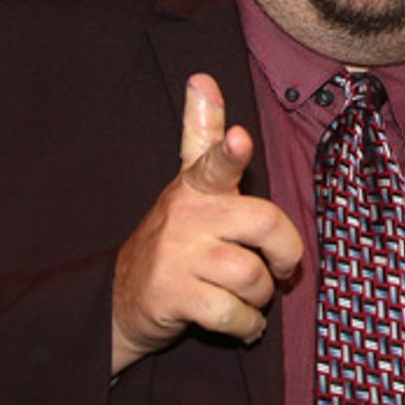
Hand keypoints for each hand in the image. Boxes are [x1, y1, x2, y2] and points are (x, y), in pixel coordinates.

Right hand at [110, 73, 303, 374]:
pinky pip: (233, 314)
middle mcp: (187, 217)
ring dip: (262, 298)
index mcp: (197, 187)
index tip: (241, 140)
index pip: (213, 163)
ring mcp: (178, 258)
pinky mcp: (174, 298)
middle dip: (286, 254)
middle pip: (265, 224)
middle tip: (280, 269)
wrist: (119, 302)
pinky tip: (240, 325)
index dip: (230, 152)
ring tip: (248, 298)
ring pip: (253, 276)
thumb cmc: (175, 239)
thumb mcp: (187, 187)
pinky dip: (247, 327)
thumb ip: (203, 136)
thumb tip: (202, 76)